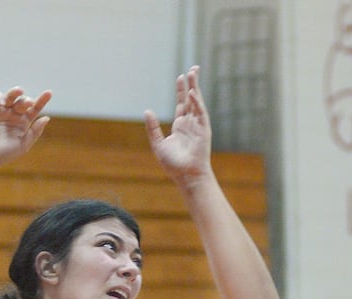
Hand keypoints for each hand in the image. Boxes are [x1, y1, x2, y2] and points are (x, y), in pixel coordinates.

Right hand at [0, 86, 51, 173]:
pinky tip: (4, 102)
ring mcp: (0, 111)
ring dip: (15, 93)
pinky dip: (0, 96)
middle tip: (29, 103)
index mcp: (23, 123)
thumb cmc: (5, 154)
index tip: (49, 93)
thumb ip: (35, 131)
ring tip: (19, 91)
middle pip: (22, 102)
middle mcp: (13, 115)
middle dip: (26, 101)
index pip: (34, 110)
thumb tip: (47, 117)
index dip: (41, 101)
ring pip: (10, 97)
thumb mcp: (24, 144)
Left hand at [144, 66, 212, 184]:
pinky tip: (192, 92)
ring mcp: (198, 126)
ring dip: (195, 87)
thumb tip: (147, 111)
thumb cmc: (173, 164)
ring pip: (197, 102)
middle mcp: (191, 123)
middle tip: (192, 69)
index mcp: (181, 126)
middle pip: (191, 99)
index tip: (181, 77)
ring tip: (193, 72)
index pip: (182, 103)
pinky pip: (200, 113)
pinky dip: (197, 102)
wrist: (186, 175)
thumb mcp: (158, 144)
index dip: (181, 90)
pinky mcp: (204, 130)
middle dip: (191, 83)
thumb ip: (153, 128)